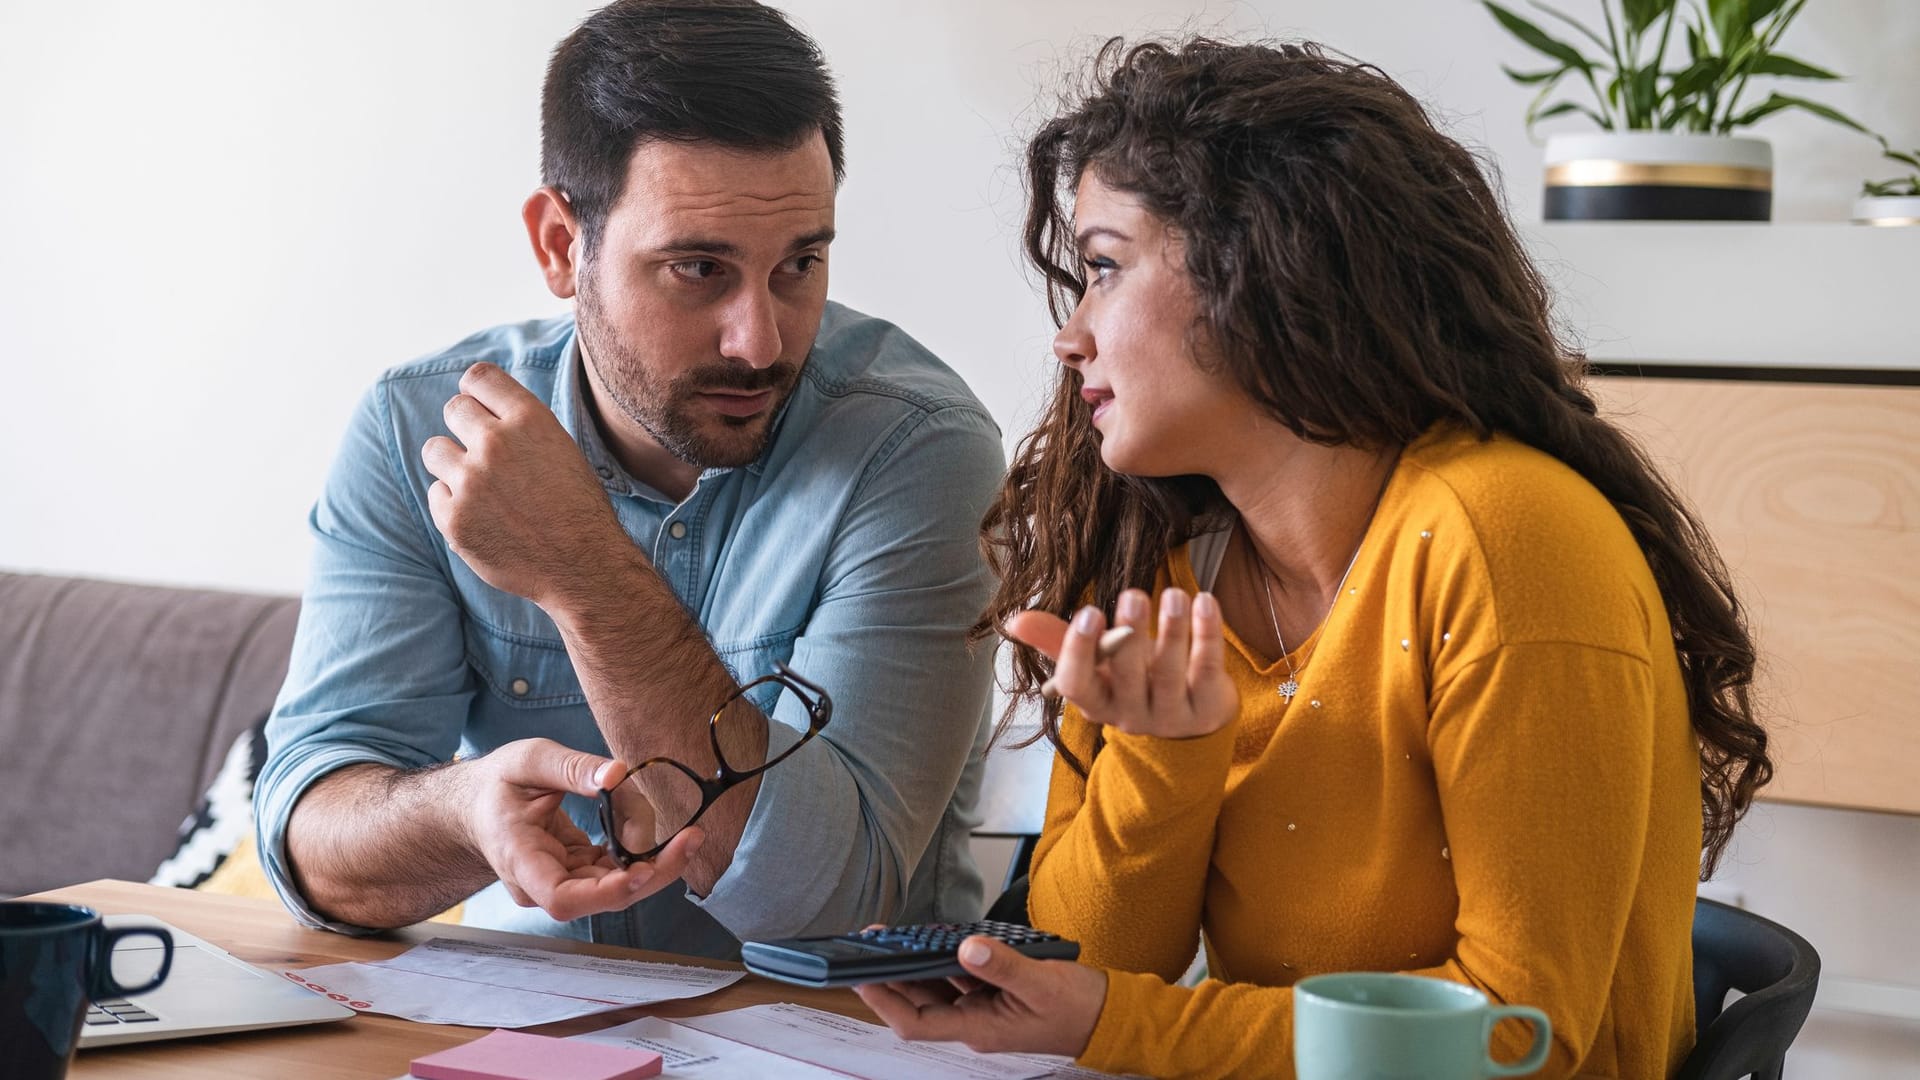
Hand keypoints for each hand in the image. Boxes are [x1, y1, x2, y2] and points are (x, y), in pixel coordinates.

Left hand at [421, 362, 632, 609]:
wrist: (583, 566)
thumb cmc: (578, 508)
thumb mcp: (561, 450)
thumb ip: (522, 425)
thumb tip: (480, 405)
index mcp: (529, 420)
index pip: (479, 378)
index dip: (476, 391)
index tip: (479, 405)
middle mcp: (496, 443)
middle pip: (454, 409)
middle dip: (465, 426)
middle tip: (485, 454)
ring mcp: (471, 481)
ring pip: (435, 450)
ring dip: (452, 464)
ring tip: (482, 487)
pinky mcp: (454, 518)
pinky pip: (437, 493)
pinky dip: (454, 504)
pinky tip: (485, 519)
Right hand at [468, 738, 701, 921]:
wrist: (477, 805)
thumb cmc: (497, 783)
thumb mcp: (529, 760)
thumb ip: (572, 768)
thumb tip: (618, 774)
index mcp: (519, 858)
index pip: (562, 897)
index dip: (606, 892)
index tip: (641, 870)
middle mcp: (540, 883)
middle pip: (602, 896)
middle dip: (653, 872)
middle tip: (691, 839)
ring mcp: (560, 883)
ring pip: (616, 888)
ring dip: (656, 864)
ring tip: (686, 834)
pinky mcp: (578, 874)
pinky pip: (616, 872)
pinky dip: (642, 852)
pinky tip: (659, 831)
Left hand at [853, 935, 1107, 1056]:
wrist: (1110, 1017)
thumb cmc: (1080, 1008)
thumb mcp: (1042, 984)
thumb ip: (1004, 967)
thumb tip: (966, 948)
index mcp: (981, 1028)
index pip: (917, 1023)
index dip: (885, 1001)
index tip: (862, 977)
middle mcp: (975, 1022)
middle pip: (919, 1003)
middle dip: (890, 976)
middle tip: (869, 943)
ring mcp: (984, 1009)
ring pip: (936, 989)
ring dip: (912, 966)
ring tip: (891, 938)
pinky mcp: (995, 995)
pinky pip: (959, 979)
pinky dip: (943, 961)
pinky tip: (934, 941)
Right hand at [1006, 588, 1236, 738]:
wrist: (1190, 715)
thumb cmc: (1132, 679)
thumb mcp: (1095, 664)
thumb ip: (1058, 640)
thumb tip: (1014, 620)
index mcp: (1096, 702)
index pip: (1077, 686)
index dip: (1079, 652)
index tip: (1088, 613)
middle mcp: (1131, 715)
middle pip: (1127, 677)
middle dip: (1130, 635)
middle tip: (1133, 594)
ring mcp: (1172, 715)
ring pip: (1170, 674)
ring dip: (1173, 631)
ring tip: (1173, 594)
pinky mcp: (1209, 706)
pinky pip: (1208, 670)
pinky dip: (1208, 635)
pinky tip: (1205, 602)